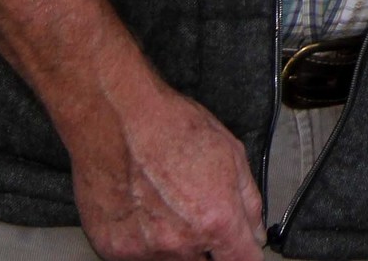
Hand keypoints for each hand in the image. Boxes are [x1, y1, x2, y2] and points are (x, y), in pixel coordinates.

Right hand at [63, 68, 264, 260]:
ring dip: (173, 244)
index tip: (241, 249)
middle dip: (207, 246)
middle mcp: (180, 242)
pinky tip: (141, 209)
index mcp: (216, 220)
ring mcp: (144, 249)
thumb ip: (249, 201)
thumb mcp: (231, 154)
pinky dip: (143, 241)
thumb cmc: (171, 128)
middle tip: (194, 214)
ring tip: (164, 206)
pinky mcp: (112, 249)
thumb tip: (255, 231)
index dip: (244, 254)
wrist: (116, 120)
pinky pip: (137, 256)